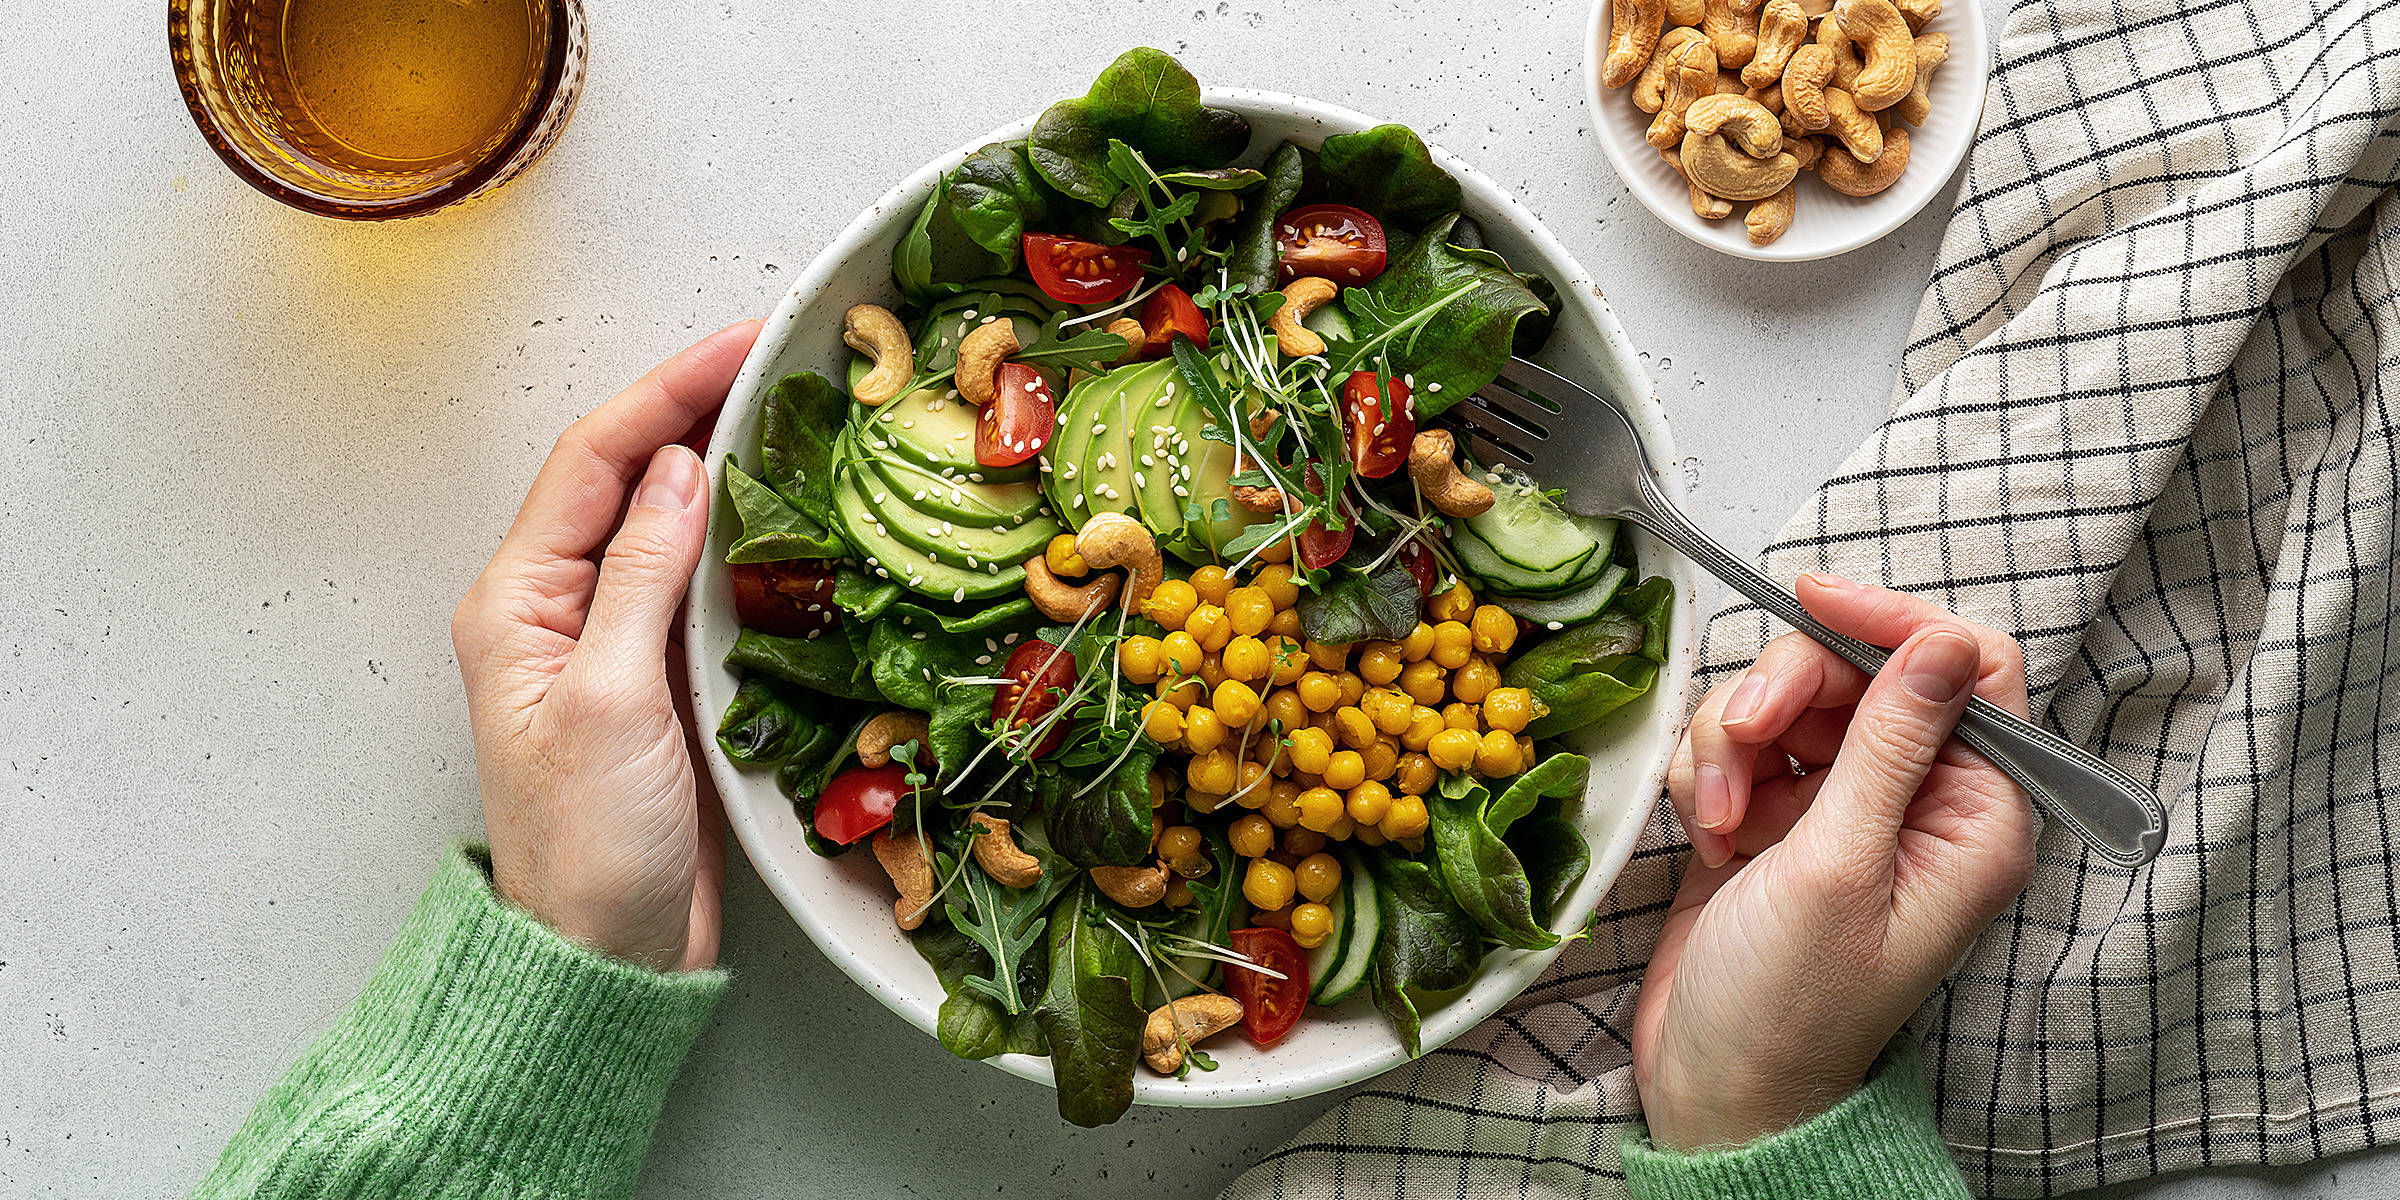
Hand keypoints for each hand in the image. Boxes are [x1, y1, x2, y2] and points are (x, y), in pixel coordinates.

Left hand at [450, 320, 760, 971]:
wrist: (604, 957)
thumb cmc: (587, 847)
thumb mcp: (610, 700)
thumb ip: (641, 578)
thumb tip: (681, 468)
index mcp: (516, 601)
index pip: (595, 461)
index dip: (669, 390)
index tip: (742, 345)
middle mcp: (554, 608)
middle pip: (629, 477)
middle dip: (698, 409)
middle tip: (780, 363)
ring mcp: (608, 643)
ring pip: (667, 524)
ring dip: (725, 468)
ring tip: (794, 419)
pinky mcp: (658, 681)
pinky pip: (698, 583)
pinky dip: (744, 540)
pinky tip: (789, 520)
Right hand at [1630, 574, 2036, 1148]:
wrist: (1713, 1088)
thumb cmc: (1789, 1008)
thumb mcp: (1841, 867)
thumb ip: (1890, 744)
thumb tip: (1943, 642)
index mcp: (1975, 817)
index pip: (1966, 666)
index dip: (1893, 624)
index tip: (1813, 602)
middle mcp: (1917, 801)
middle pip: (1860, 670)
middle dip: (1787, 692)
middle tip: (1746, 742)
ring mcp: (1844, 806)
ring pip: (1789, 699)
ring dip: (1736, 739)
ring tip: (1719, 814)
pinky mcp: (1778, 815)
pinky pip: (1742, 740)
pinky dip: (1712, 769)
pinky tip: (1707, 831)